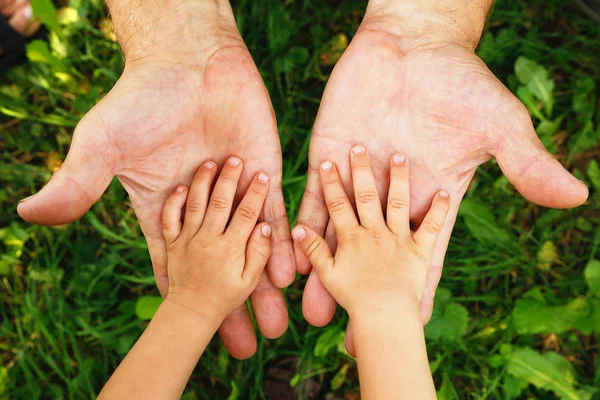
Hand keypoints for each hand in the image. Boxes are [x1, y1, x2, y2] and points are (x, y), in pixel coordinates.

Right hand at [17, 2, 293, 358]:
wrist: (188, 60)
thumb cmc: (140, 100)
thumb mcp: (103, 144)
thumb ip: (77, 182)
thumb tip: (29, 215)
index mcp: (167, 209)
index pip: (175, 263)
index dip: (181, 299)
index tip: (191, 334)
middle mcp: (204, 208)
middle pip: (218, 266)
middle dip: (231, 306)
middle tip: (247, 346)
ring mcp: (236, 193)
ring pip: (251, 248)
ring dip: (263, 285)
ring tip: (277, 325)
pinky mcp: (264, 173)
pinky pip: (274, 215)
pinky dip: (281, 244)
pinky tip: (292, 276)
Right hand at [293, 146, 449, 316]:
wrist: (386, 317)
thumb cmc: (354, 301)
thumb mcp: (328, 274)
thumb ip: (314, 249)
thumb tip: (298, 228)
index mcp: (352, 237)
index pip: (338, 204)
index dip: (331, 183)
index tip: (327, 163)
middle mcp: (375, 231)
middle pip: (365, 195)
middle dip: (360, 170)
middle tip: (357, 147)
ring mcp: (399, 237)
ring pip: (396, 201)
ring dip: (397, 179)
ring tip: (399, 156)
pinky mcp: (420, 247)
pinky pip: (432, 225)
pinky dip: (438, 209)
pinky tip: (444, 191)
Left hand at [297, 2, 587, 350]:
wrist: (413, 42)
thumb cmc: (460, 82)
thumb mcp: (499, 124)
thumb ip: (526, 163)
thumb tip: (576, 196)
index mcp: (431, 197)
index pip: (425, 252)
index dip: (421, 289)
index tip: (414, 326)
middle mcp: (391, 197)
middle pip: (377, 255)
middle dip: (366, 292)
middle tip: (353, 336)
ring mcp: (357, 179)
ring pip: (340, 234)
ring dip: (326, 272)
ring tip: (313, 311)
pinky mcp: (329, 157)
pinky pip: (312, 198)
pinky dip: (302, 226)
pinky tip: (291, 257)